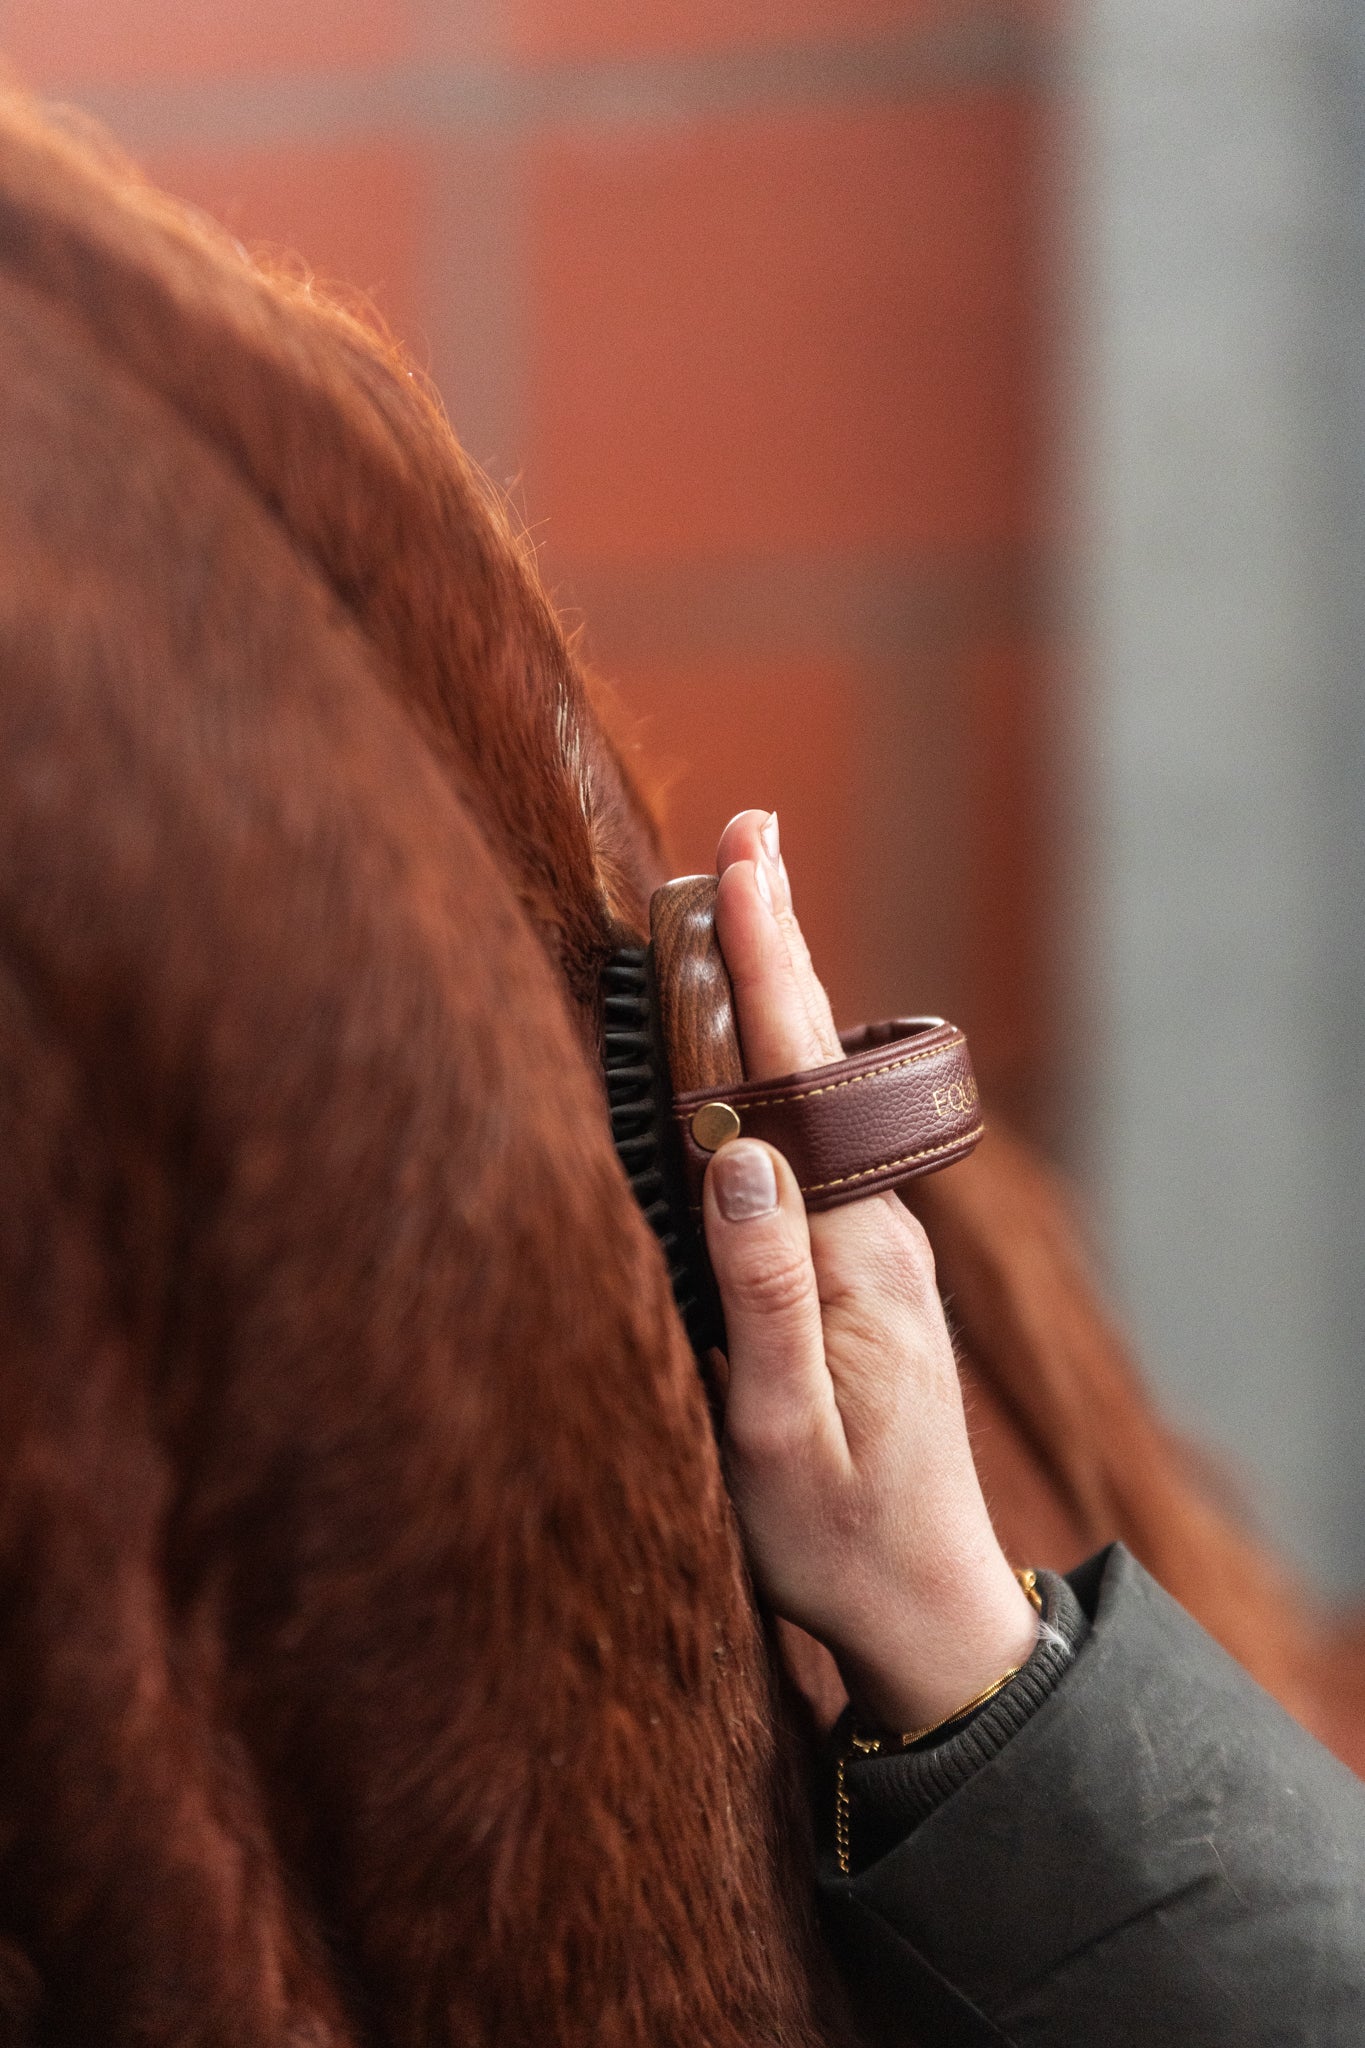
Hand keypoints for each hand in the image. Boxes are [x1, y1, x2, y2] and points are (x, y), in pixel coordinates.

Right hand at [701, 810, 1037, 1732]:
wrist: (924, 1607)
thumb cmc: (838, 1536)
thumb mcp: (779, 1432)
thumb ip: (764, 1291)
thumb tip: (740, 1149)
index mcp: (856, 1256)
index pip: (799, 1083)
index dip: (766, 967)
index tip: (739, 863)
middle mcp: (875, 1232)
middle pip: (818, 1063)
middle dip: (777, 944)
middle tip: (745, 836)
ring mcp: (873, 1250)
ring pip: (816, 1102)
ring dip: (773, 1001)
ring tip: (734, 912)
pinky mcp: (858, 1275)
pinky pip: (812, 1149)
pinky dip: (773, 1076)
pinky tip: (745, 1054)